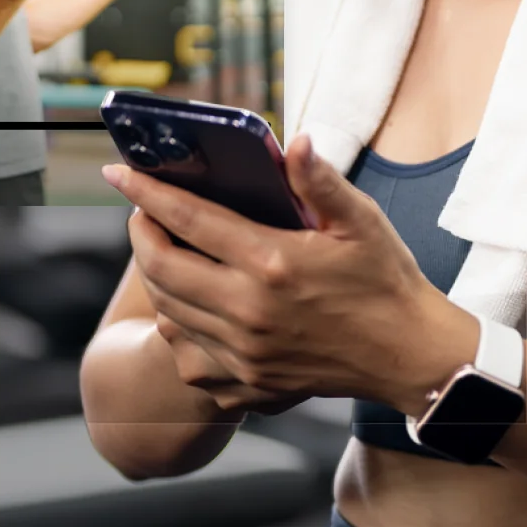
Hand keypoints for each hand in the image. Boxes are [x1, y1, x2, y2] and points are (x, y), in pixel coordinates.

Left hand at [102, 135, 477, 412]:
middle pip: (161, 269)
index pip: (188, 220)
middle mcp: (249, 312)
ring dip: (156, 279)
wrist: (408, 354)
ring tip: (166, 253)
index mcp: (273, 263)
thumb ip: (320, 181)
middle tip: (143, 214)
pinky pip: (186, 356)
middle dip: (140, 235)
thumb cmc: (385, 281)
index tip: (119, 173)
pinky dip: (178, 327)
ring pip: (168, 313)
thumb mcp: (361, 222)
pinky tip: (193, 306)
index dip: (146, 193)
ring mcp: (244, 354)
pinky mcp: (247, 384)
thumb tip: (293, 142)